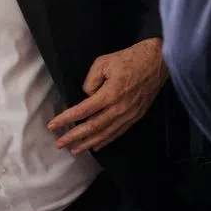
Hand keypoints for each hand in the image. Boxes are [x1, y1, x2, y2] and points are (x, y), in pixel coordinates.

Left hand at [48, 38, 167, 154]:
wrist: (157, 62)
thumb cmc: (128, 59)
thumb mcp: (103, 63)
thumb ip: (90, 81)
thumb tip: (86, 96)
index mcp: (109, 95)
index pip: (82, 111)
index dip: (66, 119)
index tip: (52, 126)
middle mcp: (118, 109)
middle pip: (92, 128)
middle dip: (74, 137)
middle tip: (59, 144)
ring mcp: (128, 115)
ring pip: (105, 134)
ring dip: (88, 143)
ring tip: (74, 150)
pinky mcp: (136, 116)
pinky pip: (118, 132)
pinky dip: (106, 141)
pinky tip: (96, 146)